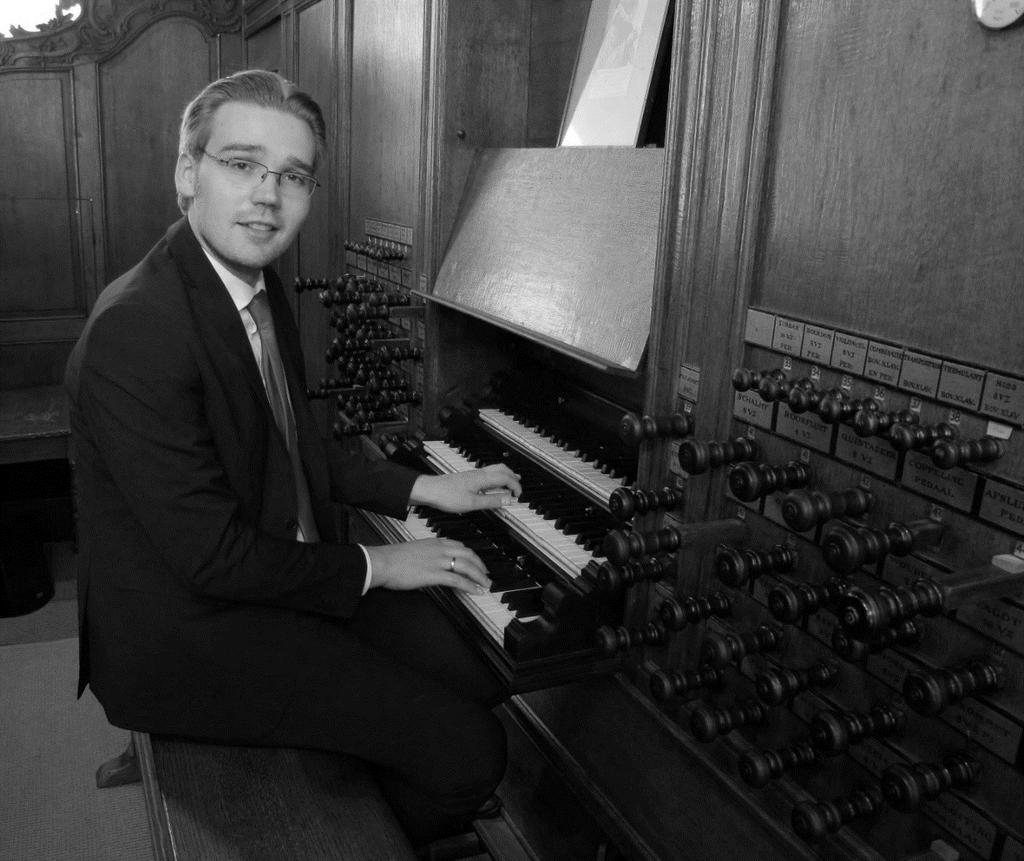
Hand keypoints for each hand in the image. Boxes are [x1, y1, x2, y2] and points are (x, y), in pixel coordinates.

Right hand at [364, 538, 490, 593]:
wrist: (382, 562)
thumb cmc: (392, 558)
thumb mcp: (414, 550)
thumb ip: (427, 554)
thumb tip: (432, 564)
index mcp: (434, 542)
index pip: (460, 546)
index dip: (471, 555)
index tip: (476, 562)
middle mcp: (440, 549)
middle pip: (468, 554)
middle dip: (480, 565)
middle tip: (486, 575)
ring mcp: (438, 561)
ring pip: (467, 566)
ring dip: (480, 576)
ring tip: (486, 584)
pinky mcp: (434, 574)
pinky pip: (458, 580)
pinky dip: (470, 585)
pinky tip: (476, 591)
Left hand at [409, 463, 521, 513]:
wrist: (429, 490)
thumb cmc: (447, 496)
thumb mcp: (472, 503)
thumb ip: (492, 501)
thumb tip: (508, 500)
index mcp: (483, 478)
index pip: (506, 478)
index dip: (515, 486)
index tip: (519, 496)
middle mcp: (479, 473)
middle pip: (502, 469)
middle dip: (513, 477)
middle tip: (519, 488)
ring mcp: (473, 474)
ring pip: (495, 470)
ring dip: (505, 475)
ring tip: (511, 482)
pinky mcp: (468, 478)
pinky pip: (487, 474)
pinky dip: (496, 478)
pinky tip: (493, 486)